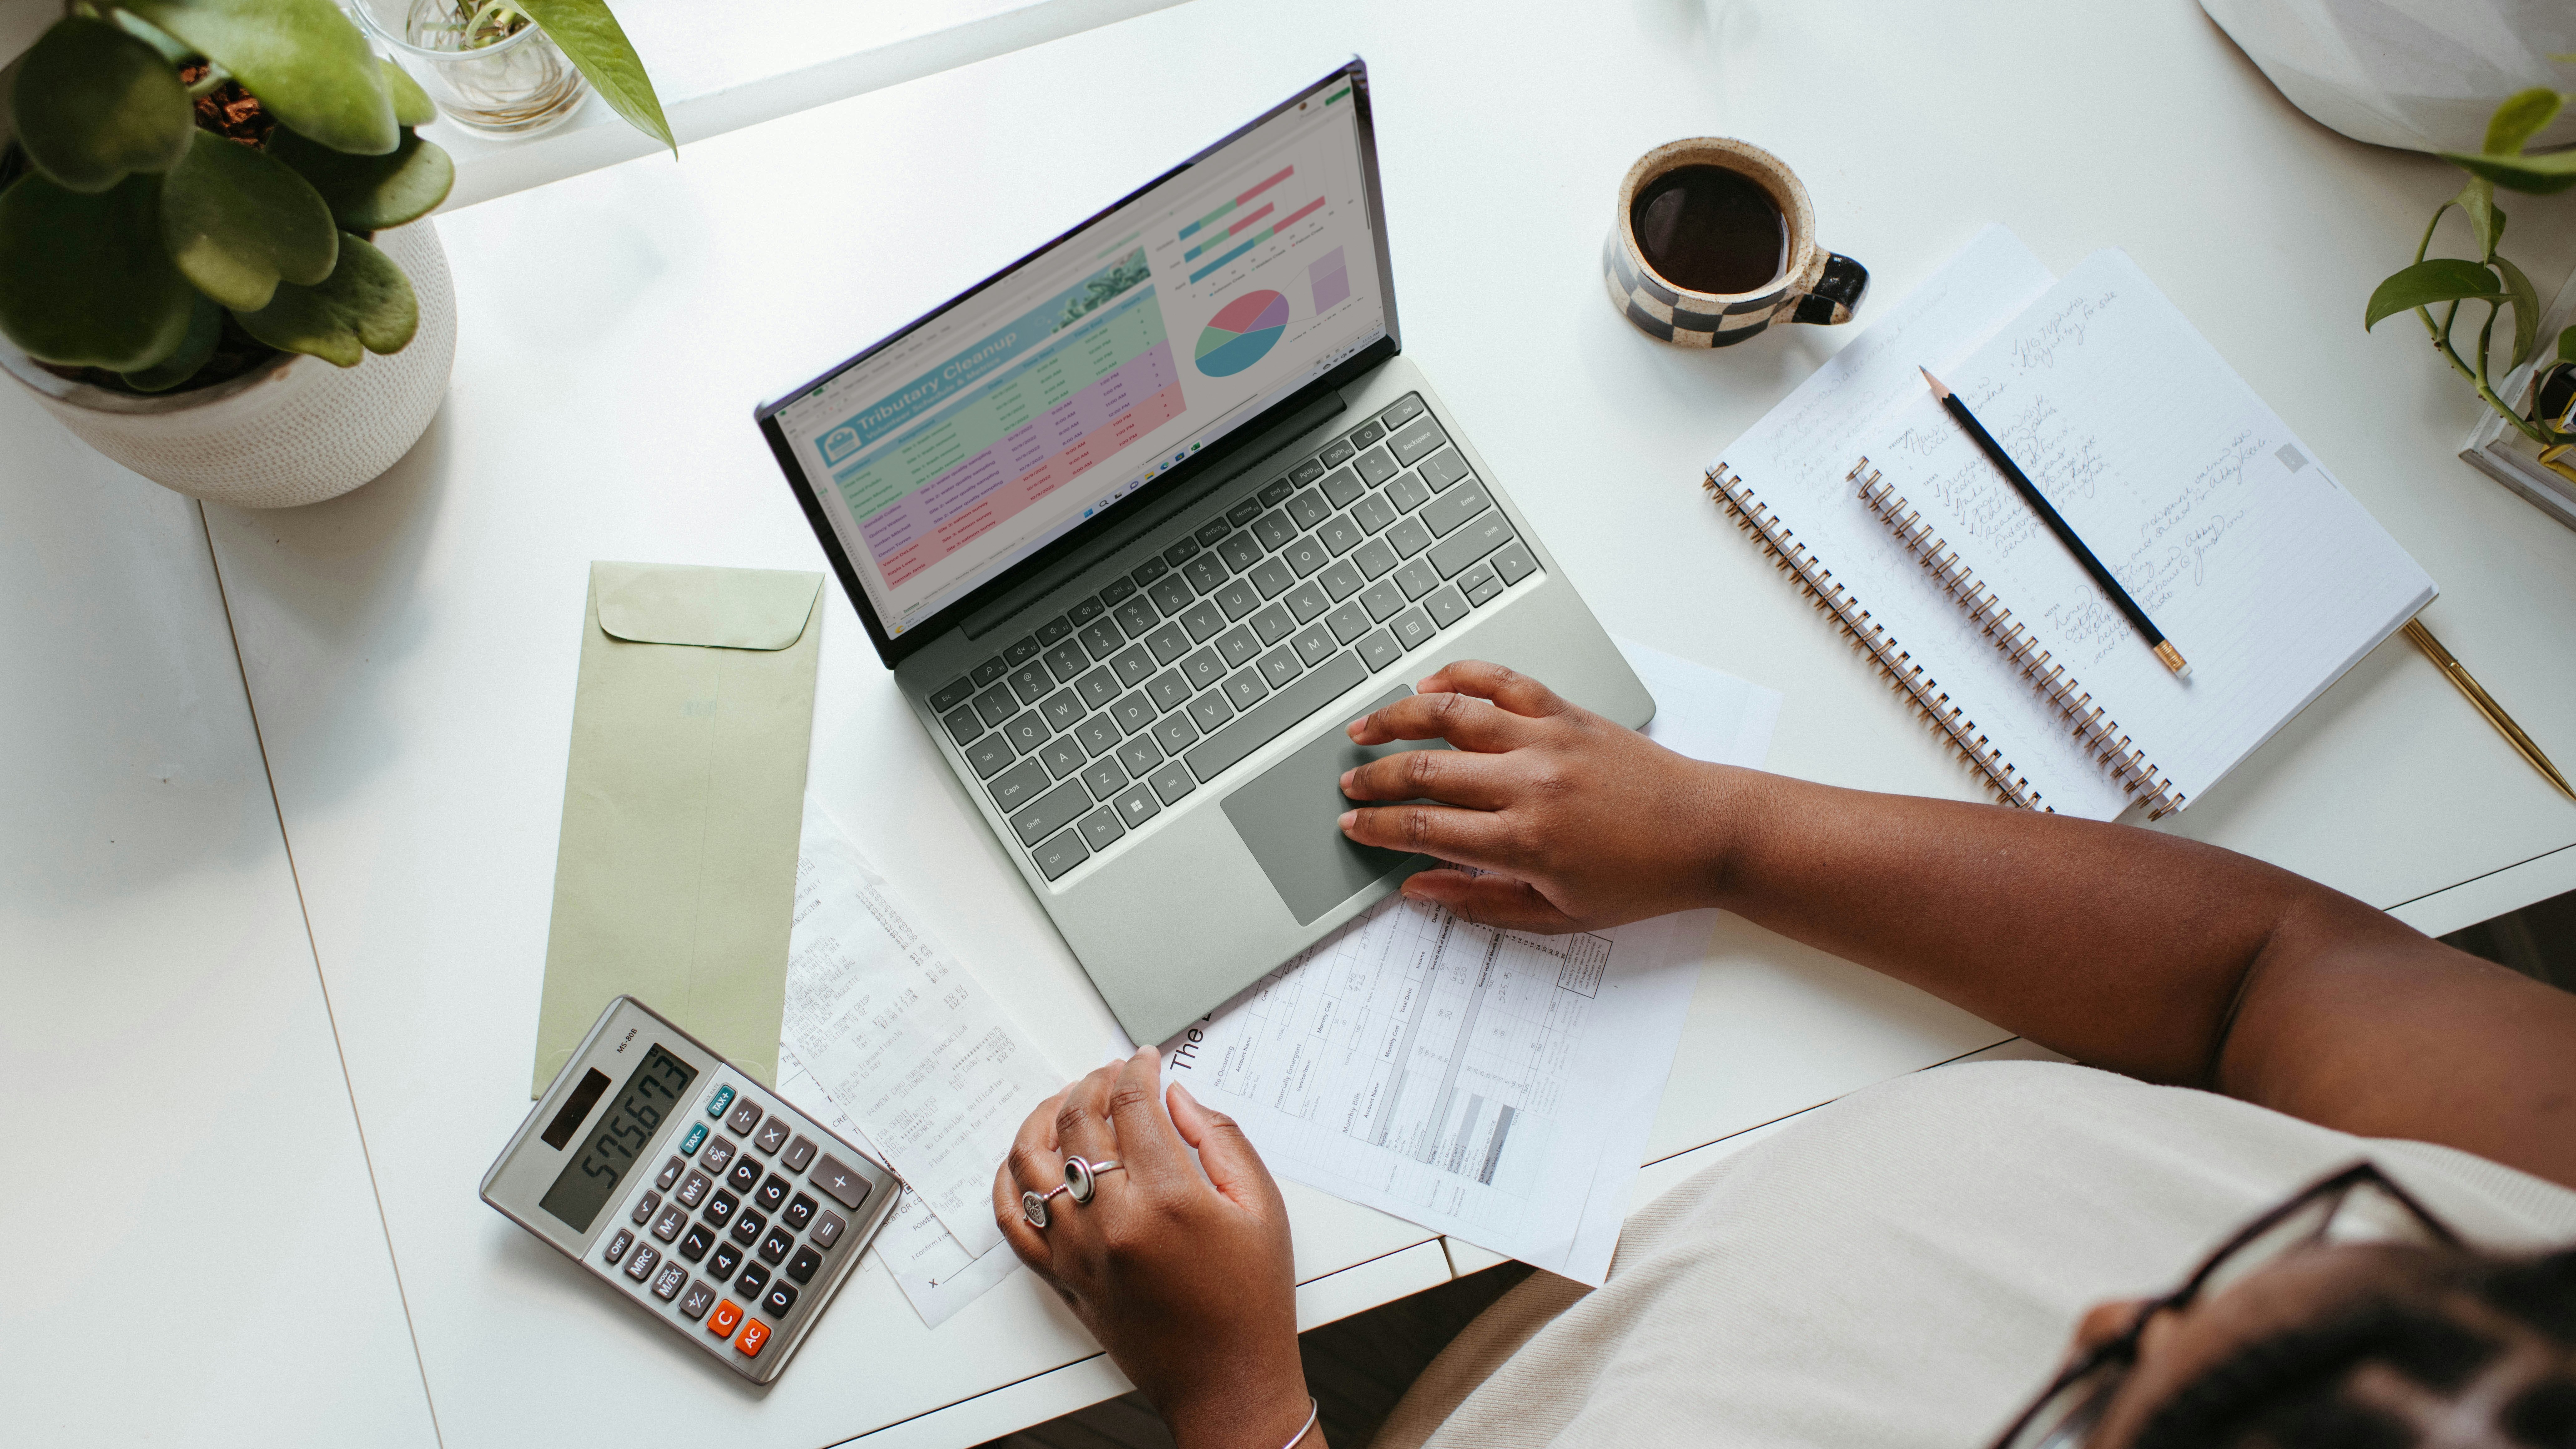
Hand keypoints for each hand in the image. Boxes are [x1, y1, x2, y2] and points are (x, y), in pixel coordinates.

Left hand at [993, 1047, 1315, 1448]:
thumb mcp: (1261, 1207)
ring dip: (1044, 1118)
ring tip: (1066, 1103)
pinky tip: (1026, 1160)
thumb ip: (1220, 1140)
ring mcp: (1077, 1252)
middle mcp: (1112, 1223)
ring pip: (1031, 1163)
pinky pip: (1011, 1221)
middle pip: (1078, 1123)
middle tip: (1112, 1074)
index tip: (1145, 1060)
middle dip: (1094, 1083)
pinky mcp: (1061, 1278)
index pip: (1132, 1106)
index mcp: (1168, 1200)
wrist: (1227, 1382)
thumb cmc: (1251, 1300)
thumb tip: (1176, 1097)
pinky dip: (1009, 1182)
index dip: (1136, 1071)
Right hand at [1336, 660, 1727, 931]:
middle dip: (1374, 778)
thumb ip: (1480, 902)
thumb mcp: (1558, 916)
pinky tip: (1430, 684)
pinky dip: (1461, 676)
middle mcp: (1529, 783)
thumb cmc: (1640, 879)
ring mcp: (1547, 739)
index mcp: (1524, 841)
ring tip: (1365, 727)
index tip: (1353, 826)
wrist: (1706, 833)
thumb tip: (1418, 888)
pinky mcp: (1567, 712)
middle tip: (1349, 785)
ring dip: (1398, 718)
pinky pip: (1502, 681)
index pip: (1424, 828)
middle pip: (1425, 770)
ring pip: (1451, 715)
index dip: (1377, 827)